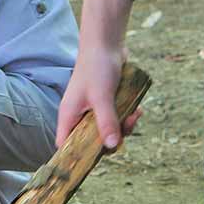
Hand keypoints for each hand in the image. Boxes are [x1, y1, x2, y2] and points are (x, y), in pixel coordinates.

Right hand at [56, 0, 137, 148]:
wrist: (107, 43)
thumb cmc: (97, 67)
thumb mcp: (102, 97)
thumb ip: (106, 122)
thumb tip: (111, 146)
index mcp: (69, 116)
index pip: (66, 146)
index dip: (76, 156)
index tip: (95, 160)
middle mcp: (79, 116)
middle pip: (91, 141)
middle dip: (110, 139)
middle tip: (124, 128)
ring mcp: (93, 110)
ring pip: (107, 131)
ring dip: (123, 127)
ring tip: (134, 114)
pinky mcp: (107, 104)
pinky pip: (117, 119)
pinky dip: (127, 117)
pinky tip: (137, 108)